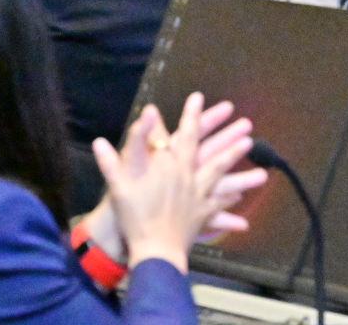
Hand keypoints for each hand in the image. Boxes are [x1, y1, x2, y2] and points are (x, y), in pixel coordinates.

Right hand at [92, 93, 256, 271]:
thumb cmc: (135, 217)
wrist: (154, 251)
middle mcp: (187, 175)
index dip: (190, 114)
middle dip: (223, 130)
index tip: (198, 97)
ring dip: (234, 156)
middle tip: (237, 114)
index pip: (182, 133)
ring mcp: (197, 194)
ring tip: (249, 143)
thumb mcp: (119, 186)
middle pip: (207, 148)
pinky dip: (229, 198)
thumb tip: (98, 141)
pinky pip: (218, 203)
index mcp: (168, 165)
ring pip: (220, 171)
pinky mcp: (202, 214)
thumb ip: (110, 162)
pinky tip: (240, 195)